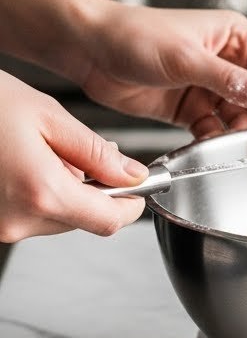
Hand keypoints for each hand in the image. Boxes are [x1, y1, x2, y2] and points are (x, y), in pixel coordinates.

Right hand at [0, 71, 147, 242]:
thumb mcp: (48, 116)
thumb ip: (95, 152)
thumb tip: (131, 175)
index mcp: (41, 192)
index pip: (109, 221)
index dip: (131, 205)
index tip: (137, 188)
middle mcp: (17, 219)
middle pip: (82, 221)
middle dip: (93, 191)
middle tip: (84, 153)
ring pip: (54, 218)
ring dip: (61, 191)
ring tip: (41, 150)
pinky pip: (26, 215)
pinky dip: (35, 193)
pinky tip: (22, 162)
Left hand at [80, 4, 246, 139]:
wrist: (89, 50)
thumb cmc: (134, 35)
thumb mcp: (187, 58)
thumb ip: (230, 80)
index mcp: (233, 35)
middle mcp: (224, 60)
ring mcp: (206, 86)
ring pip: (236, 115)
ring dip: (238, 132)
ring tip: (239, 146)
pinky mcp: (188, 108)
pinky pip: (211, 129)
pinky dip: (213, 140)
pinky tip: (213, 148)